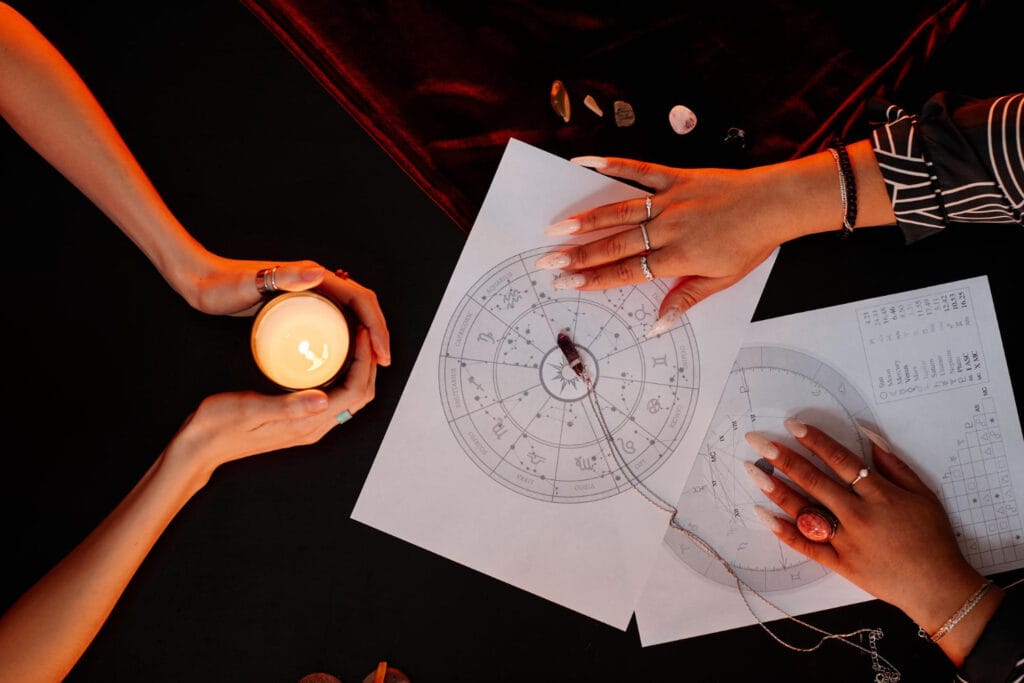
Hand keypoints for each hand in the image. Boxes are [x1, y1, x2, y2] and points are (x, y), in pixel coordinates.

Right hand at [165, 325, 377, 479]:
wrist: (199, 447)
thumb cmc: (219, 426)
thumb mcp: (250, 409)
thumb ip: (287, 406)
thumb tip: (323, 399)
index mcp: (307, 424)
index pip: (355, 392)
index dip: (365, 361)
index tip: (360, 332)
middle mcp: (314, 427)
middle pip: (360, 396)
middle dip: (369, 363)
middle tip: (361, 330)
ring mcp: (308, 425)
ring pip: (350, 397)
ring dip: (358, 369)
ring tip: (352, 339)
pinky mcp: (299, 420)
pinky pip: (334, 397)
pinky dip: (342, 375)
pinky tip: (330, 356)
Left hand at [183, 259, 390, 365]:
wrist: (201, 282)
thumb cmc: (222, 284)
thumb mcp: (252, 282)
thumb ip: (282, 275)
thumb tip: (317, 273)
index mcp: (316, 278)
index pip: (362, 300)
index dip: (378, 327)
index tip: (382, 354)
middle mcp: (318, 285)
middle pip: (362, 309)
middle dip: (378, 335)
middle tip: (383, 364)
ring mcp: (310, 297)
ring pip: (350, 317)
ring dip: (366, 340)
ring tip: (370, 367)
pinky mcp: (300, 309)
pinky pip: (333, 325)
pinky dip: (346, 342)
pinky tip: (341, 362)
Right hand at [539, 156, 786, 317]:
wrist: (776, 203)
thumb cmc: (752, 243)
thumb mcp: (723, 280)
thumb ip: (685, 298)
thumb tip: (657, 325)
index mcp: (678, 257)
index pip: (627, 272)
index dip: (593, 279)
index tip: (566, 283)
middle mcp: (669, 228)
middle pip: (614, 244)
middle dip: (577, 255)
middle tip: (546, 261)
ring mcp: (670, 200)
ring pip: (619, 211)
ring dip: (585, 220)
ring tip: (556, 228)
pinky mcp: (676, 177)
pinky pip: (640, 170)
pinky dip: (613, 165)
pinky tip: (586, 163)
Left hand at [745, 419, 1002, 664]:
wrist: (937, 586)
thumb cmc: (933, 537)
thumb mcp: (923, 494)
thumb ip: (894, 464)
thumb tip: (868, 435)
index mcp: (880, 495)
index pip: (841, 460)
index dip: (815, 441)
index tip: (792, 425)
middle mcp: (859, 515)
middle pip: (815, 481)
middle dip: (784, 459)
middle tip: (757, 442)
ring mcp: (847, 541)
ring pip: (805, 511)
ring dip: (777, 489)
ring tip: (753, 471)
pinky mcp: (840, 563)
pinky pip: (806, 546)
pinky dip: (783, 531)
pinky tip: (762, 514)